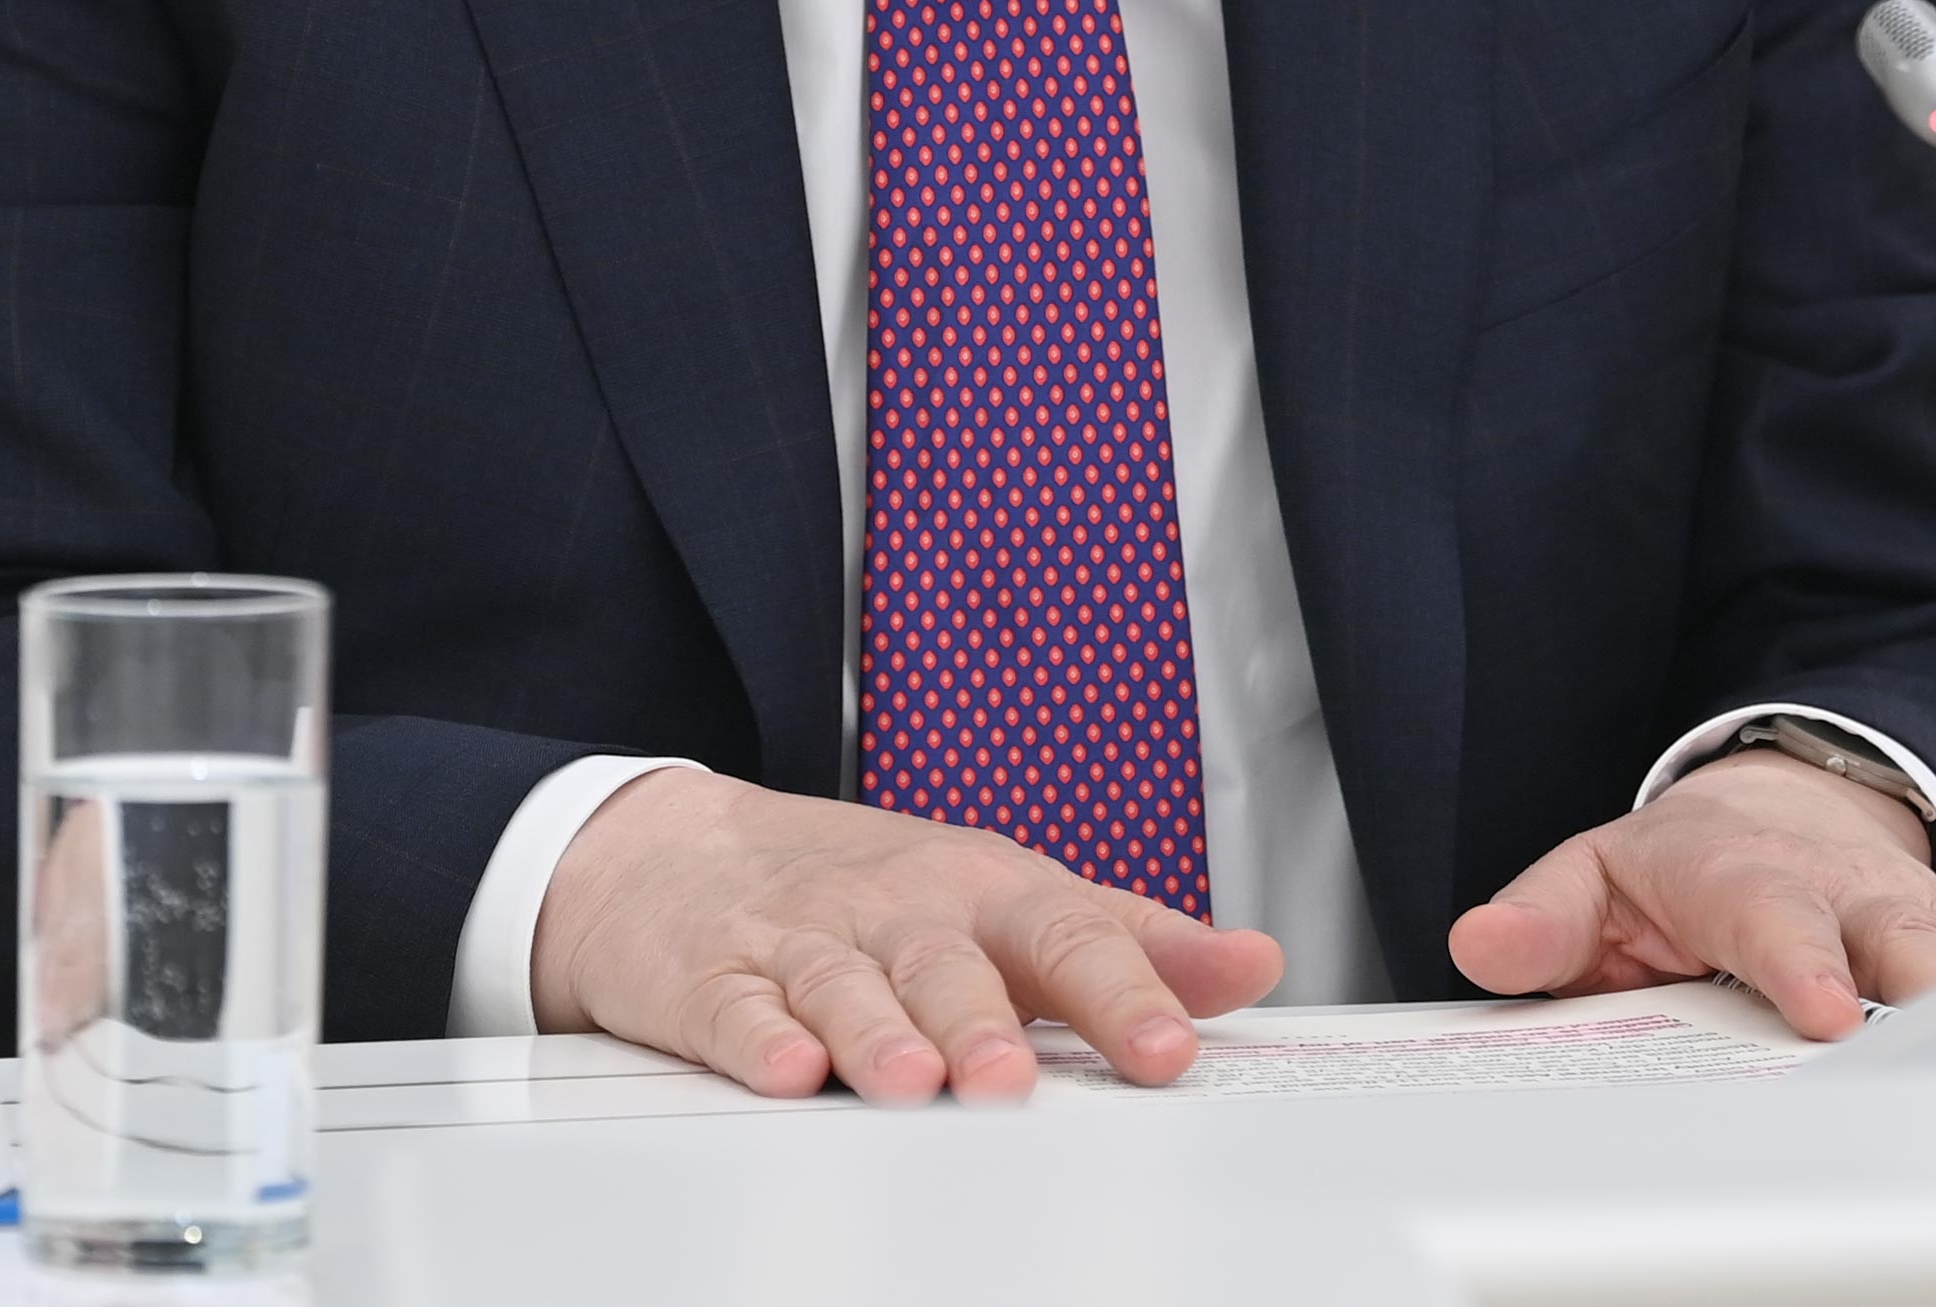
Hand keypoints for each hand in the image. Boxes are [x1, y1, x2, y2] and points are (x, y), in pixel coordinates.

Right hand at [530, 768, 1283, 1102]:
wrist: (678, 854)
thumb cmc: (871, 894)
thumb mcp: (1006, 901)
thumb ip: (1132, 941)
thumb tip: (1256, 965)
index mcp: (985, 893)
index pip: (1068, 934)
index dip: (1123, 991)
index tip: (1171, 1049)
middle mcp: (900, 912)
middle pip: (952, 962)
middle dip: (984, 1020)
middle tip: (1014, 1077)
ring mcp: (803, 943)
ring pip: (846, 986)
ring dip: (882, 1033)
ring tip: (916, 1082)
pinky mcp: (713, 981)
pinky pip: (738, 1009)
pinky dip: (760, 1037)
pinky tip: (787, 1067)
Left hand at [1445, 747, 1935, 1038]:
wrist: (1782, 809)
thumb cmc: (1687, 867)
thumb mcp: (1597, 878)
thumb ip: (1543, 919)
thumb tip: (1483, 947)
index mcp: (1747, 877)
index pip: (1776, 918)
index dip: (1805, 963)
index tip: (1829, 1012)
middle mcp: (1845, 894)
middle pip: (1906, 935)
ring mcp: (1915, 919)